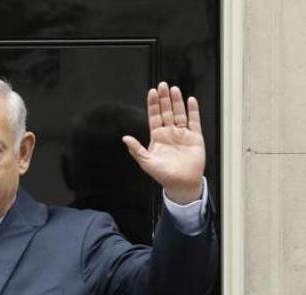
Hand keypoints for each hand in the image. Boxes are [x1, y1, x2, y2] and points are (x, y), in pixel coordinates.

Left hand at [122, 82, 204, 203]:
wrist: (182, 183)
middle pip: (166, 111)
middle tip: (162, 85)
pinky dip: (193, 111)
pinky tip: (190, 100)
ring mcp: (182, 134)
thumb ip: (136, 149)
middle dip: (164, 99)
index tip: (152, 92)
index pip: (154, 116)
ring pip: (179, 113)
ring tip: (174, 89)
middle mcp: (169, 132)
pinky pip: (194, 121)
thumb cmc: (163, 175)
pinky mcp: (195, 137)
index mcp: (157, 137)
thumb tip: (124, 138)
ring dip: (177, 102)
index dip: (153, 104)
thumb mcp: (146, 161)